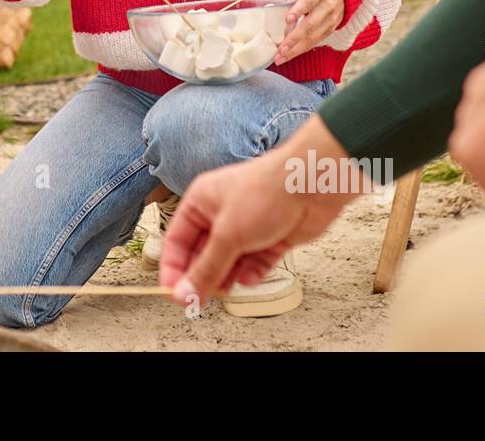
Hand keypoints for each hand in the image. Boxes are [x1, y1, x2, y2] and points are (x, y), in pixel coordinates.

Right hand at [159, 116, 357, 302]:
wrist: (311, 185)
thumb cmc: (267, 192)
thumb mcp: (228, 236)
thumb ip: (206, 268)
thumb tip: (185, 293)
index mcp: (201, 202)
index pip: (176, 241)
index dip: (173, 269)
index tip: (175, 294)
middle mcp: (221, 214)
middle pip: (202, 254)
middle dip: (203, 276)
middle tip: (201, 299)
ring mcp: (247, 226)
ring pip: (228, 262)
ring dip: (227, 277)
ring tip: (227, 289)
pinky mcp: (270, 238)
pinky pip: (254, 263)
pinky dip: (252, 273)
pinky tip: (251, 276)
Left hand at [274, 0, 344, 64]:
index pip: (309, 1)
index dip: (299, 10)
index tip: (288, 19)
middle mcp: (328, 7)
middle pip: (311, 24)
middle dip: (294, 38)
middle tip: (281, 49)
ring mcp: (331, 20)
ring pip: (314, 37)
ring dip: (296, 49)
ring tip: (281, 57)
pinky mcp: (331, 29)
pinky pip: (317, 41)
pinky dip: (303, 49)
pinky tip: (290, 55)